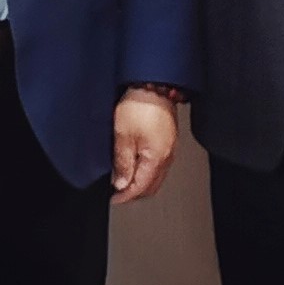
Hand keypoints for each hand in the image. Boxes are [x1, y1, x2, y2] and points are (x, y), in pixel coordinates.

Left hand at [111, 88, 178, 202]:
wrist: (153, 86)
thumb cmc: (140, 106)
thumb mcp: (123, 136)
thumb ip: (122, 163)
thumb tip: (121, 183)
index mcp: (156, 159)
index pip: (140, 187)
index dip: (125, 196)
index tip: (114, 198)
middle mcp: (166, 157)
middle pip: (151, 186)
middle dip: (135, 193)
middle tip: (119, 193)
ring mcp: (169, 149)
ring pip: (156, 176)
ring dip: (141, 182)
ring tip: (125, 179)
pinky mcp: (168, 141)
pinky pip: (160, 164)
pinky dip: (147, 170)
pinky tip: (137, 164)